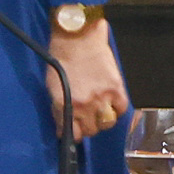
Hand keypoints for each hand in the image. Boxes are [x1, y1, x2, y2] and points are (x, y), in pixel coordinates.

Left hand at [49, 23, 129, 138]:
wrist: (77, 38)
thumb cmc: (61, 59)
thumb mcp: (52, 87)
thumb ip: (58, 109)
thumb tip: (62, 127)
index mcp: (65, 105)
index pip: (74, 134)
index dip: (75, 135)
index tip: (76, 132)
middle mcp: (83, 105)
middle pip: (92, 130)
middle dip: (89, 127)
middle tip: (88, 120)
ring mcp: (101, 97)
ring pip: (107, 123)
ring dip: (104, 121)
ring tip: (100, 112)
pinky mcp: (116, 88)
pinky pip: (121, 109)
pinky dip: (117, 109)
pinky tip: (112, 103)